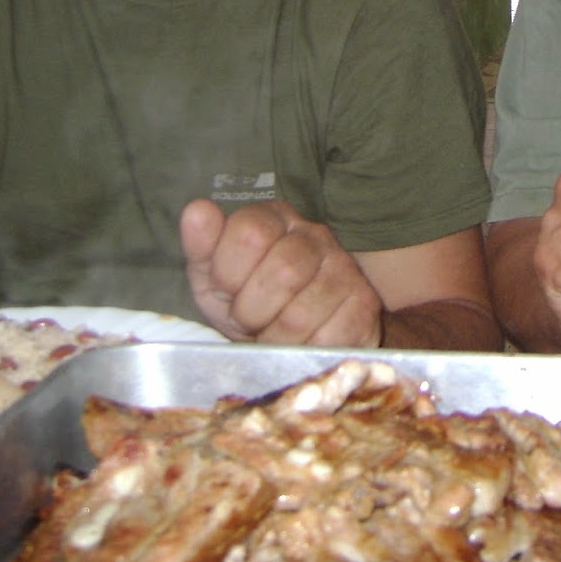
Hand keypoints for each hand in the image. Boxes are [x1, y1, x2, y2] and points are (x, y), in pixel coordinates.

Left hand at [180, 199, 384, 345]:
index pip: (249, 232)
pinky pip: (325, 338)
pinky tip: (299, 344)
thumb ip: (202, 246)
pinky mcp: (363, 305)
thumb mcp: (214, 279)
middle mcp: (315, 234)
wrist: (300, 338)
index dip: (228, 273)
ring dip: (275, 337)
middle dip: (251, 311)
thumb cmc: (251, 304)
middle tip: (249, 320)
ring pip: (300, 313)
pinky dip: (301, 351)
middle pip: (282, 272)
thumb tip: (196, 210)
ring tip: (272, 334)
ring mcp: (344, 268)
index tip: (228, 291)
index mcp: (275, 218)